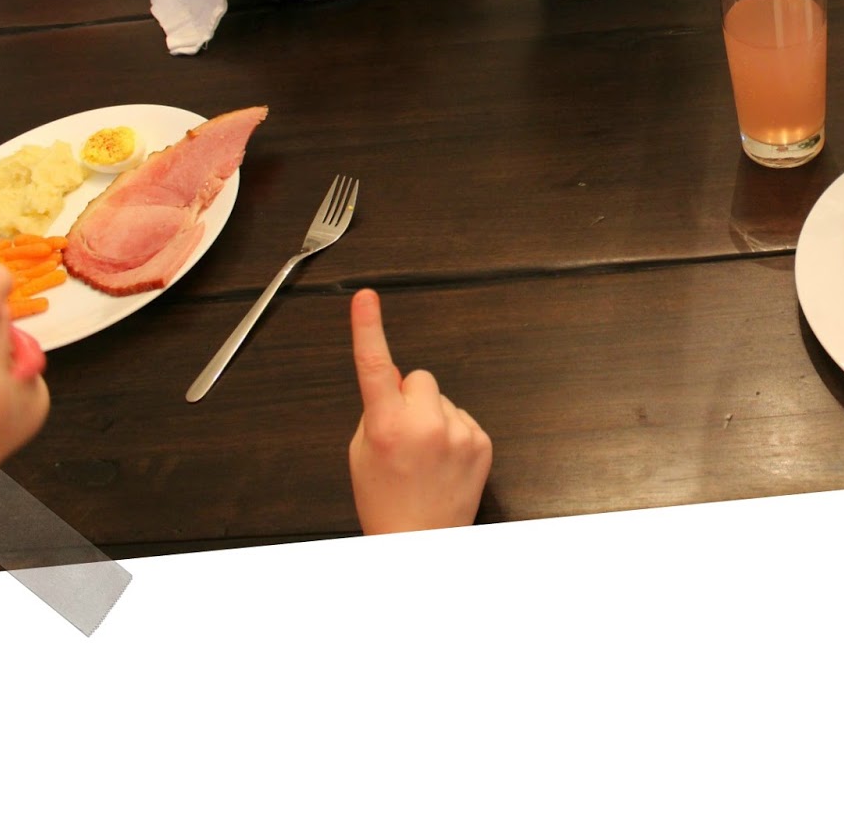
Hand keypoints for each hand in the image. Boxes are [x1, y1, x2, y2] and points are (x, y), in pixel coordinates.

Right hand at [348, 288, 491, 535]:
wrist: (420, 543)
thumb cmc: (386, 503)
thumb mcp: (361, 454)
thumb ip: (376, 410)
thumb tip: (394, 380)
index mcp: (386, 426)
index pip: (374, 366)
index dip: (368, 328)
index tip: (366, 300)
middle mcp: (424, 425)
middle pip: (418, 377)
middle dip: (409, 396)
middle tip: (403, 434)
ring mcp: (457, 432)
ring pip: (441, 398)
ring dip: (433, 416)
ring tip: (425, 455)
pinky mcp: (481, 441)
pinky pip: (462, 416)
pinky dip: (453, 432)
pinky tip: (444, 460)